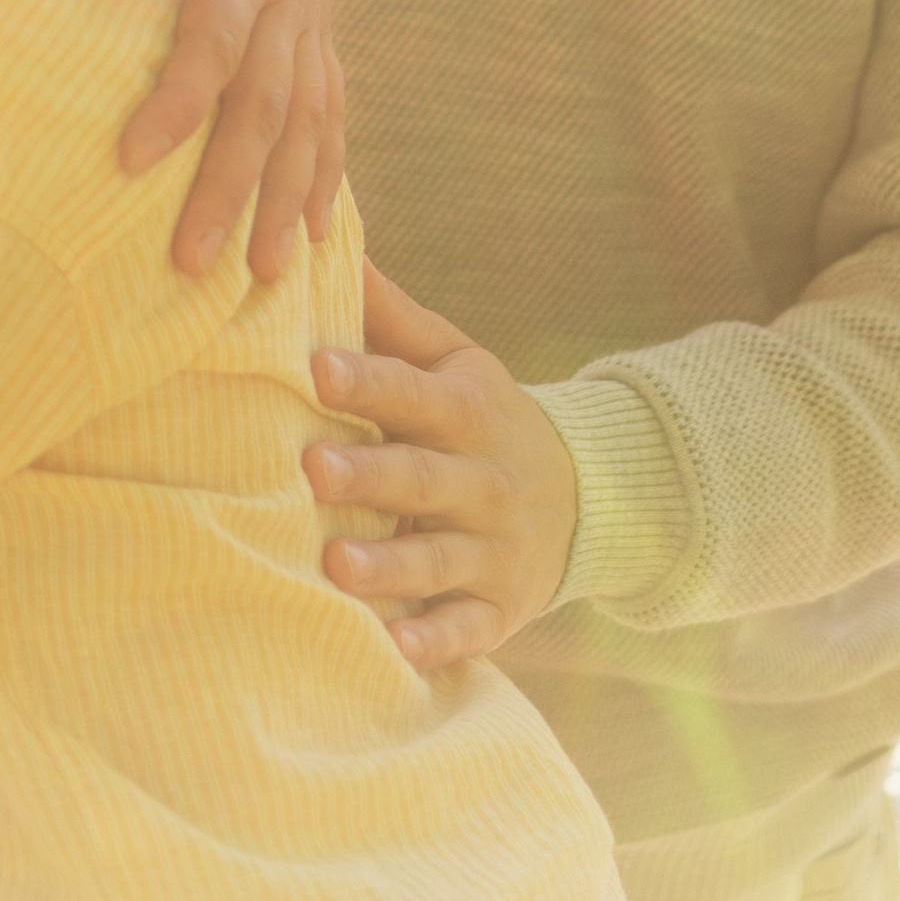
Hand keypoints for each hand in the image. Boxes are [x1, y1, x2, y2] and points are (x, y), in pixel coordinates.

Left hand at [112, 0, 341, 283]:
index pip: (214, 44)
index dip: (177, 105)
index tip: (131, 163)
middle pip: (264, 108)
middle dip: (230, 190)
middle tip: (194, 268)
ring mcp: (310, 10)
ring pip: (305, 119)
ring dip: (285, 199)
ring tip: (266, 277)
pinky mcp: (315, 14)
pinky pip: (331, 102)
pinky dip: (325, 166)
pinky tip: (316, 222)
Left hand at [306, 261, 578, 663]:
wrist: (587, 498)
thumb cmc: (484, 418)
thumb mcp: (457, 360)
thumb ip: (395, 321)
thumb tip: (336, 251)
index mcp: (468, 411)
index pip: (414, 392)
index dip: (368, 380)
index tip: (317, 366)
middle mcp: (486, 481)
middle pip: (425, 477)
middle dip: (370, 475)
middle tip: (312, 468)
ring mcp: (498, 549)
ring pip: (441, 558)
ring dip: (390, 566)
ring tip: (336, 565)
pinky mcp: (502, 609)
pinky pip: (470, 629)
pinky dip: (436, 641)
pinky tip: (395, 649)